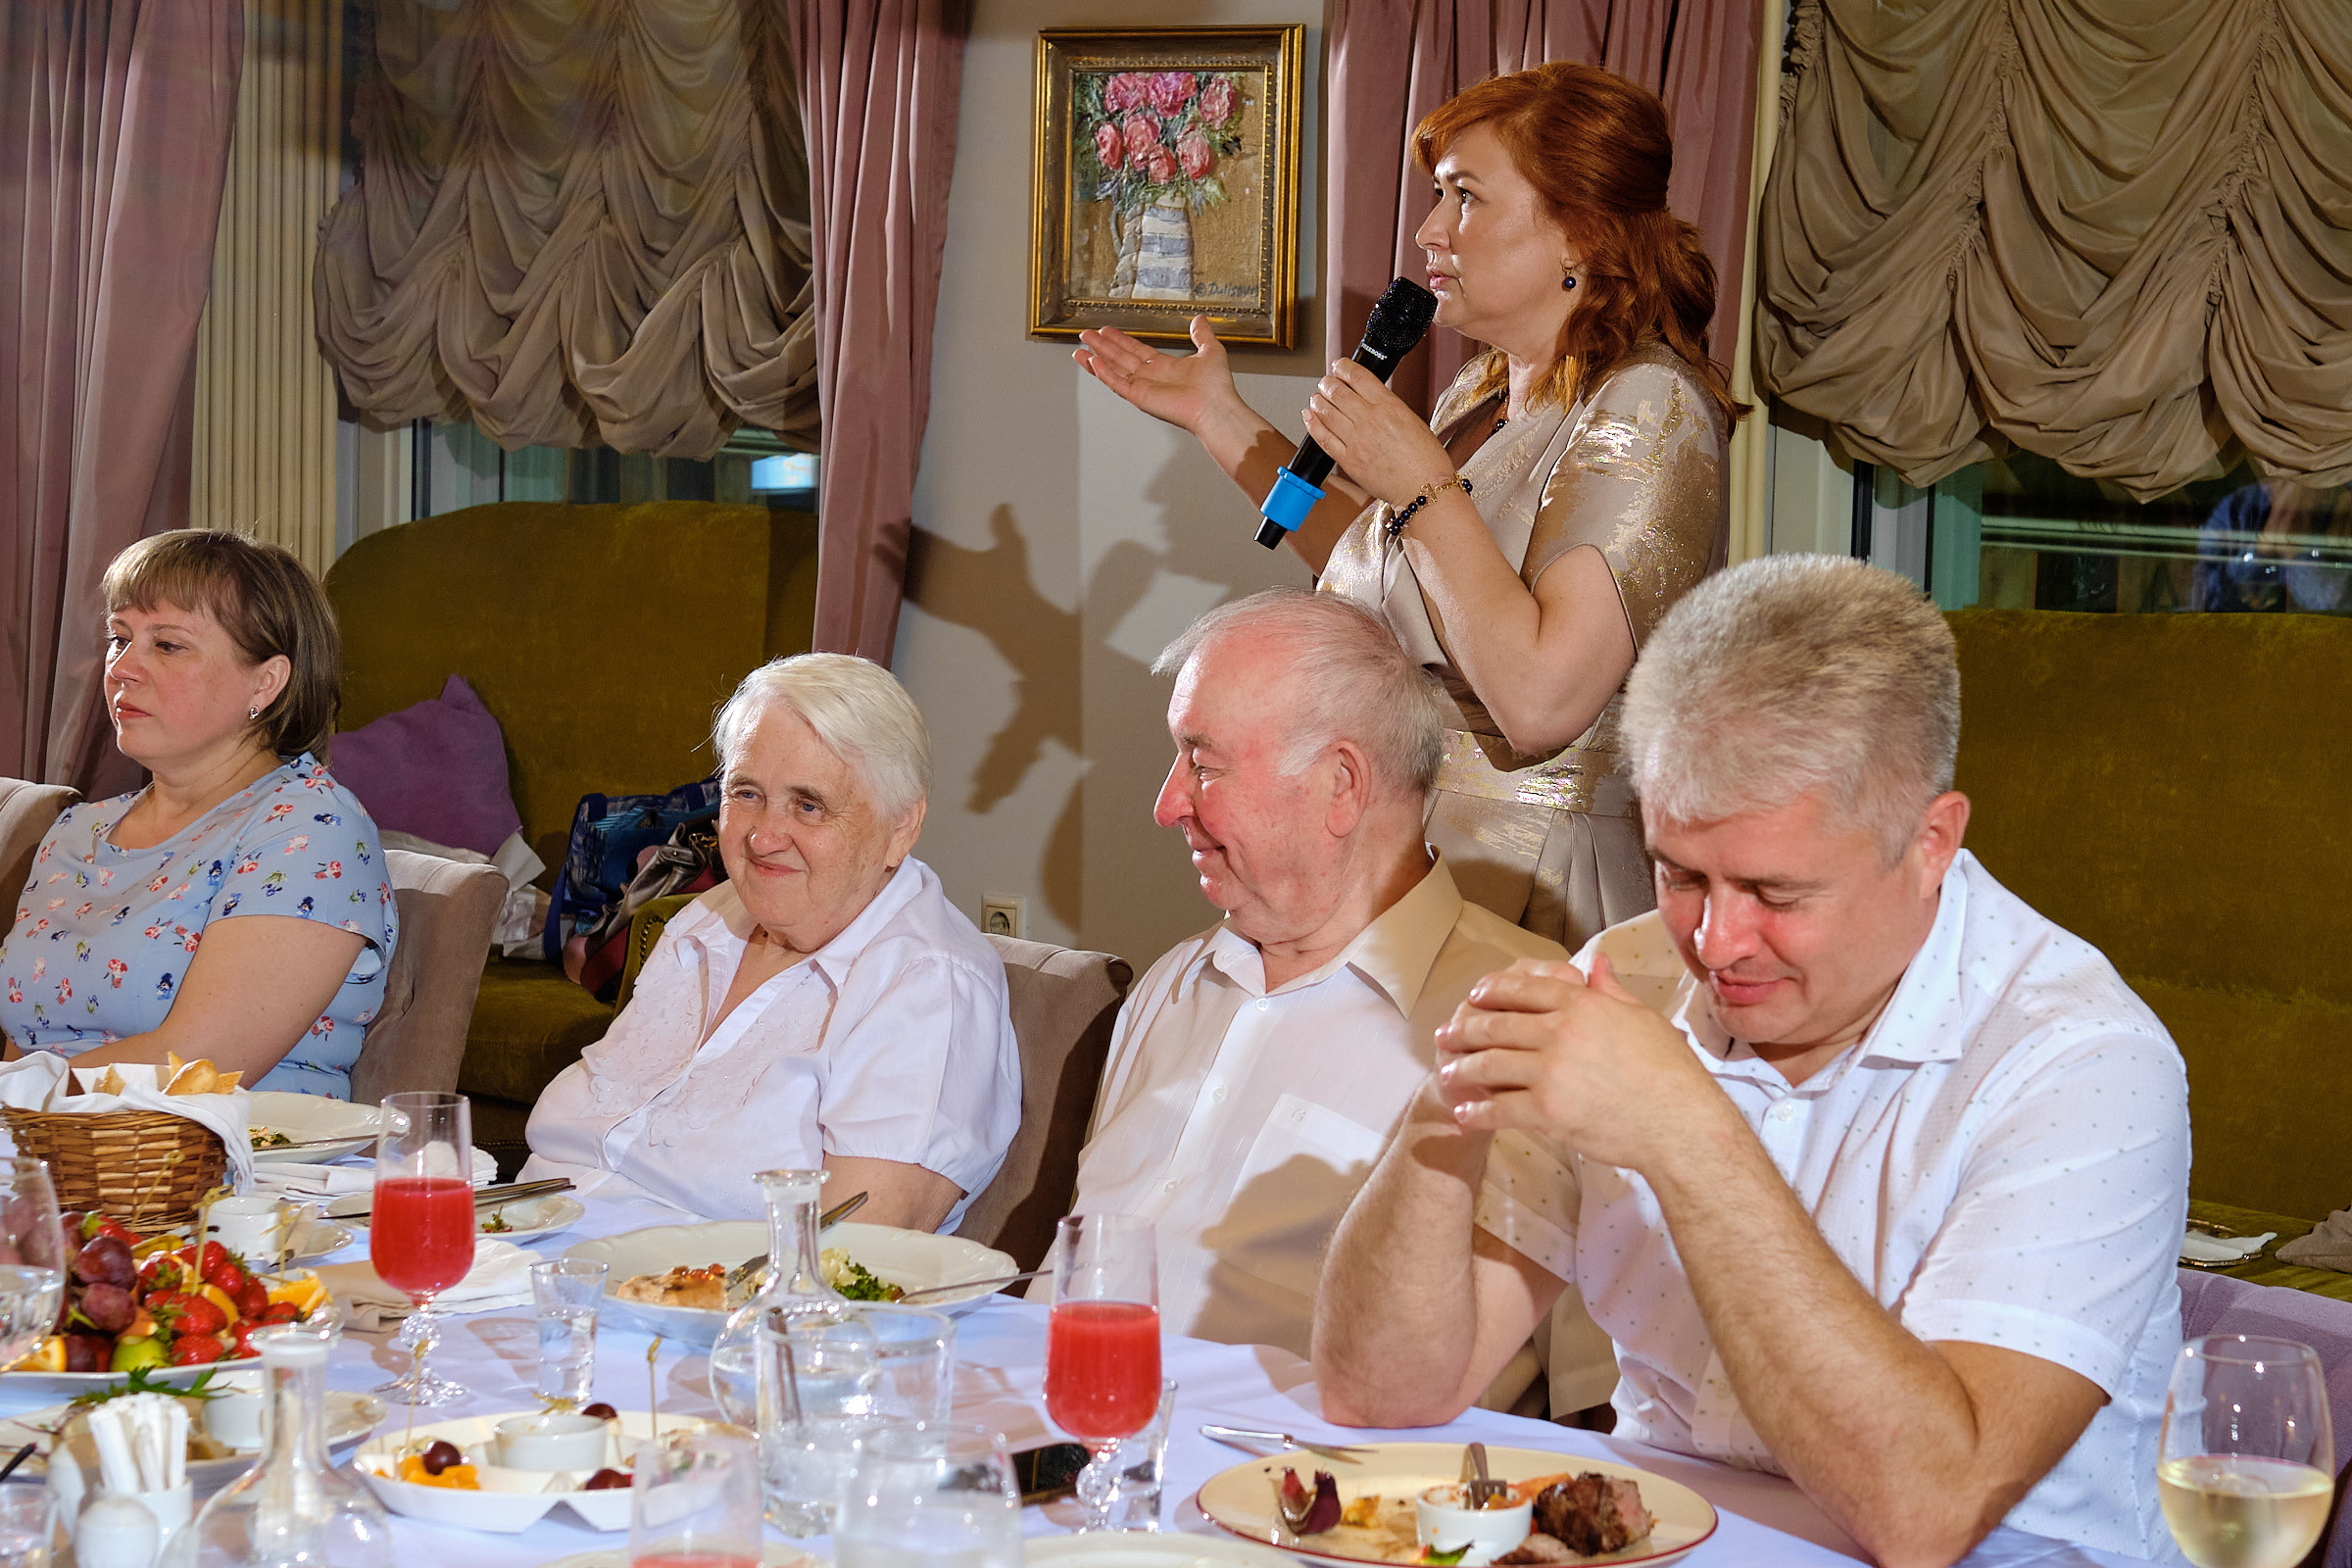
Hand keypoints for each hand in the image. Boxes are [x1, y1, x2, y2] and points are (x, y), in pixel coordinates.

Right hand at [1074, 316, 1241, 435]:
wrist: (1215, 408)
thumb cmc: (1216, 387)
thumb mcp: (1210, 350)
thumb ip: (1201, 334)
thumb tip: (1199, 319)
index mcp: (1165, 368)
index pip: (1136, 351)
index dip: (1120, 340)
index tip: (1106, 330)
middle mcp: (1152, 378)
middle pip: (1120, 358)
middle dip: (1102, 346)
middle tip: (1086, 335)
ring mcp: (1144, 388)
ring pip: (1114, 370)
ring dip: (1096, 358)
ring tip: (1080, 348)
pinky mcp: (1139, 397)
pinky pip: (1117, 383)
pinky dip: (1104, 373)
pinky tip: (1092, 362)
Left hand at [1303, 359, 1456, 507]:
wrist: (1423, 488)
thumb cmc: (1425, 459)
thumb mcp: (1412, 420)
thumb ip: (1389, 407)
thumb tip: (1369, 400)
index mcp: (1389, 406)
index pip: (1359, 376)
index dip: (1344, 367)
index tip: (1339, 365)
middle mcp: (1370, 420)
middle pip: (1338, 392)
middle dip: (1328, 383)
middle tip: (1325, 381)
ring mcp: (1357, 441)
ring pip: (1327, 412)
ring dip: (1318, 401)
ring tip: (1316, 397)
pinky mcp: (1349, 460)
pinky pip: (1323, 439)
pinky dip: (1313, 424)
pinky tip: (1309, 416)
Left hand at [1433, 954, 1731, 1172]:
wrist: (1679, 1123)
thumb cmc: (1669, 1072)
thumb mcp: (1642, 1018)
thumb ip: (1611, 990)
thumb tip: (1598, 963)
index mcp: (1582, 1003)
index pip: (1522, 988)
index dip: (1490, 990)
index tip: (1473, 996)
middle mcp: (1561, 1031)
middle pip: (1496, 1023)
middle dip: (1464, 1029)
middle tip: (1445, 1035)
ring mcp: (1551, 1071)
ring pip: (1490, 1064)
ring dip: (1462, 1069)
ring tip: (1447, 1074)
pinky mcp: (1547, 1110)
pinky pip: (1499, 1107)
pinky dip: (1477, 1111)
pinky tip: (1465, 1113)